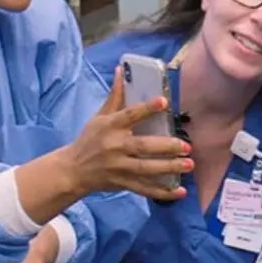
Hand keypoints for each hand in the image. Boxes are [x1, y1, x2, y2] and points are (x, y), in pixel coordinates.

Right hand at [63, 67, 192, 200]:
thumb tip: (122, 70)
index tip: (164, 102)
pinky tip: (179, 192)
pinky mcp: (122, 183)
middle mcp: (114, 147)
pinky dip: (162, 193)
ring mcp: (118, 167)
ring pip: (146, 169)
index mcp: (110, 126)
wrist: (73, 170)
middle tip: (186, 146)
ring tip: (188, 164)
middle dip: (165, 147)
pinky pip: (144, 189)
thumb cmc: (89, 140)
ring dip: (169, 168)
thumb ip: (115, 96)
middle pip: (142, 147)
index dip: (147, 108)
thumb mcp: (99, 116)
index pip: (129, 115)